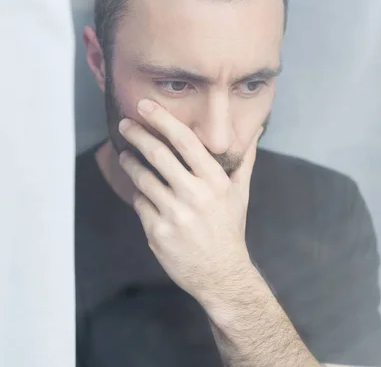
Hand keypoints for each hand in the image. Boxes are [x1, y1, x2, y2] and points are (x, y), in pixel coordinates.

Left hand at [118, 98, 263, 302]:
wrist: (221, 274)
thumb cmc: (229, 229)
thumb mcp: (240, 193)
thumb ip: (244, 159)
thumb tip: (256, 129)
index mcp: (215, 181)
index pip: (184, 141)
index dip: (161, 119)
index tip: (144, 106)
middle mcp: (194, 195)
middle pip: (157, 154)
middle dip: (137, 134)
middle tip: (124, 124)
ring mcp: (174, 214)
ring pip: (142, 178)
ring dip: (130, 163)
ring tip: (125, 156)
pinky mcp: (157, 232)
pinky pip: (139, 203)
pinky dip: (138, 194)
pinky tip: (140, 191)